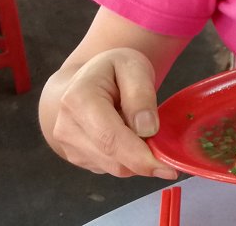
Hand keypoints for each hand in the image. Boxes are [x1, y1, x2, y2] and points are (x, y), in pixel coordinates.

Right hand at [47, 47, 178, 178]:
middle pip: (113, 159)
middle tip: (168, 151)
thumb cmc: (111, 71)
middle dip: (145, 160)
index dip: (140, 157)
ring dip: (137, 159)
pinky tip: (130, 138)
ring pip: (115, 168)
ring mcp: (69, 147)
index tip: (168, 168)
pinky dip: (128, 159)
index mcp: (78, 99)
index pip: (110, 138)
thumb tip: (147, 129)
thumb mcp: (132, 67)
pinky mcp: (78, 159)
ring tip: (143, 130)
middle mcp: (67, 127)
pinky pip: (111, 168)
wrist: (84, 81)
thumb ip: (141, 94)